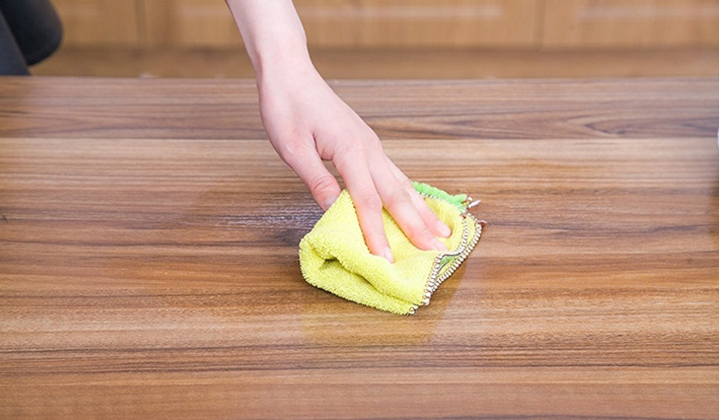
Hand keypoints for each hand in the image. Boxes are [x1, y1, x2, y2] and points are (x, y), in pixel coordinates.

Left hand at [257, 62, 450, 261]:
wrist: (290, 72)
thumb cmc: (287, 107)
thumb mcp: (293, 148)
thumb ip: (317, 180)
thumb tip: (333, 212)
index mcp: (351, 150)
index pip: (368, 201)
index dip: (378, 234)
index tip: (387, 261)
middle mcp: (369, 149)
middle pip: (397, 195)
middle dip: (418, 226)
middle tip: (440, 251)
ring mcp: (372, 146)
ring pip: (403, 183)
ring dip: (422, 210)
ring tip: (442, 231)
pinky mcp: (368, 144)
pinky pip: (395, 174)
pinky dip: (410, 194)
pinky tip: (417, 204)